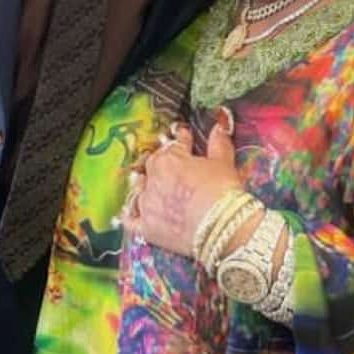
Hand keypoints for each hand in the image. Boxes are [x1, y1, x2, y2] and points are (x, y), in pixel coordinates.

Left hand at [126, 112, 241, 257]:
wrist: (221, 228)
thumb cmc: (223, 192)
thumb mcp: (223, 163)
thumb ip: (218, 142)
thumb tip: (219, 126)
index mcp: (170, 159)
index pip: (175, 144)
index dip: (182, 140)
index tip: (185, 137)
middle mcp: (153, 179)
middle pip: (153, 165)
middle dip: (162, 162)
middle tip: (170, 163)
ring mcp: (148, 204)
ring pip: (139, 190)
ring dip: (144, 186)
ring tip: (149, 185)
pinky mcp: (147, 228)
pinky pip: (130, 219)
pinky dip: (130, 214)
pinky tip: (130, 212)